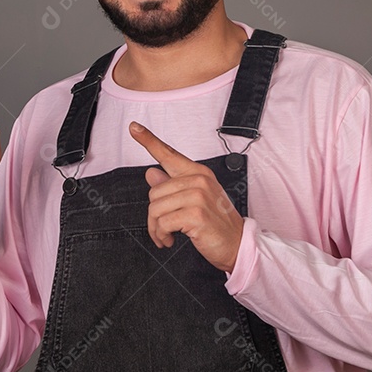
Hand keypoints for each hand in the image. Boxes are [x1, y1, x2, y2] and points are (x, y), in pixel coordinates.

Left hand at [129, 121, 244, 272]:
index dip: (148, 140)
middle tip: (164, 227)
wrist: (237, 244)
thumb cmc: (215, 222)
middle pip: (154, 192)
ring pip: (155, 208)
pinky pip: (163, 223)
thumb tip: (151, 173)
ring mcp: (198, 196)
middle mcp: (199, 180)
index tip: (134, 127)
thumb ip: (171, 185)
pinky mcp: (196, 214)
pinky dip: (162, 235)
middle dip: (154, 215)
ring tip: (167, 235)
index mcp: (197, 172)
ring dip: (156, 228)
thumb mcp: (193, 200)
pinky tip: (170, 239)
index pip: (168, 154)